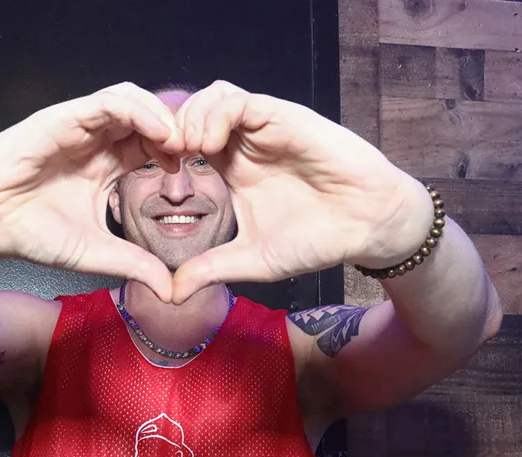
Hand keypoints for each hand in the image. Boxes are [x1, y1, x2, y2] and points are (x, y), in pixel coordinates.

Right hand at [0, 82, 184, 301]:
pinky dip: (138, 110)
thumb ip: (134, 264)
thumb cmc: (33, 234)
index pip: (153, 146)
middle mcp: (97, 141)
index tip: (196, 176)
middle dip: (178, 129)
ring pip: (133, 101)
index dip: (178, 154)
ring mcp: (80, 126)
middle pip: (149, 117)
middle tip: (201, 151)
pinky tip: (157, 131)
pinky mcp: (63, 117)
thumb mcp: (96, 253)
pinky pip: (108, 102)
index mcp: (107, 166)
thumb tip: (171, 291)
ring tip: (180, 142)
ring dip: (162, 116)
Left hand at [170, 81, 432, 302]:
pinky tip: (209, 145)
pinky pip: (240, 101)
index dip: (163, 152)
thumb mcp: (254, 261)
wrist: (367, 226)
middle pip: (193, 111)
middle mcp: (246, 143)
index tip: (154, 177)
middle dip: (169, 128)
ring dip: (190, 117)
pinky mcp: (284, 117)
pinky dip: (216, 115)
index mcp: (234, 169)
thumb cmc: (317, 240)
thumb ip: (212, 270)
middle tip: (161, 157)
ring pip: (213, 97)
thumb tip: (171, 295)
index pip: (186, 142)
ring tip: (186, 150)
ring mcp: (265, 128)